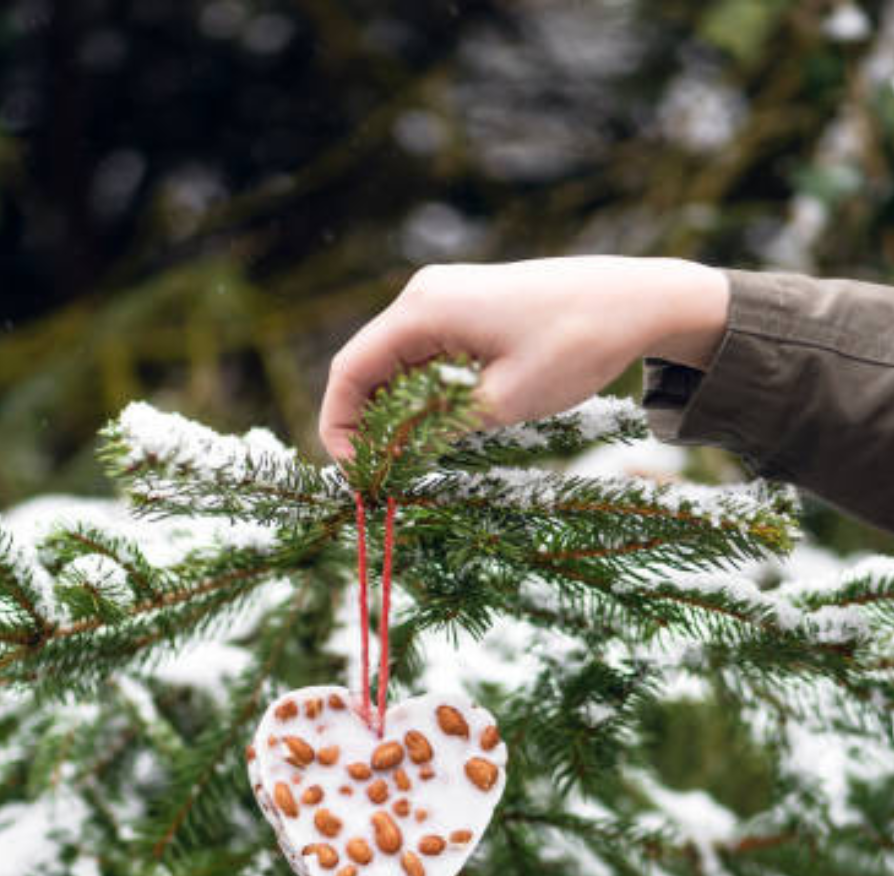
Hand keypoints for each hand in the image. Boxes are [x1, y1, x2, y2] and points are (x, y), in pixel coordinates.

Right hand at [319, 255, 728, 459]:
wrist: (635, 300)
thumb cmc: (574, 345)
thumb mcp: (500, 403)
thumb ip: (435, 428)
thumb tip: (389, 457)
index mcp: (424, 310)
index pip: (349, 371)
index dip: (339, 428)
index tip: (356, 476)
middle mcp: (424, 296)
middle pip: (365, 367)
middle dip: (363, 426)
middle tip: (380, 480)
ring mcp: (444, 298)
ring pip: (393, 365)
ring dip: (392, 414)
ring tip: (406, 463)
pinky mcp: (466, 309)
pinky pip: (422, 357)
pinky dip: (418, 396)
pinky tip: (434, 432)